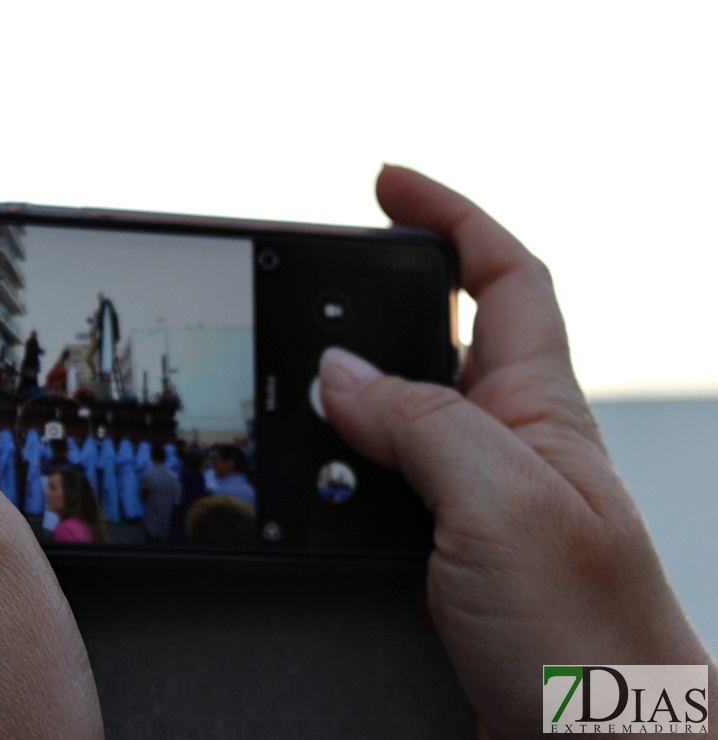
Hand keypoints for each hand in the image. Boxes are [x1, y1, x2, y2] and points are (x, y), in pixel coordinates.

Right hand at [320, 166, 715, 735]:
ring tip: (292, 384)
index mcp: (539, 406)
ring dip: (346, 388)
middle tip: (318, 281)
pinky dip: (338, 465)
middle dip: (383, 292)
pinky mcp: (444, 555)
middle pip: (443, 330)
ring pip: (400, 411)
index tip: (386, 182)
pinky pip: (382, 481)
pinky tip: (309, 479)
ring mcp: (475, 500)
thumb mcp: (500, 503)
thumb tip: (338, 374)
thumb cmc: (595, 642)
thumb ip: (420, 424)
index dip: (448, 214)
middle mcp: (508, 444)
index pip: (503, 274)